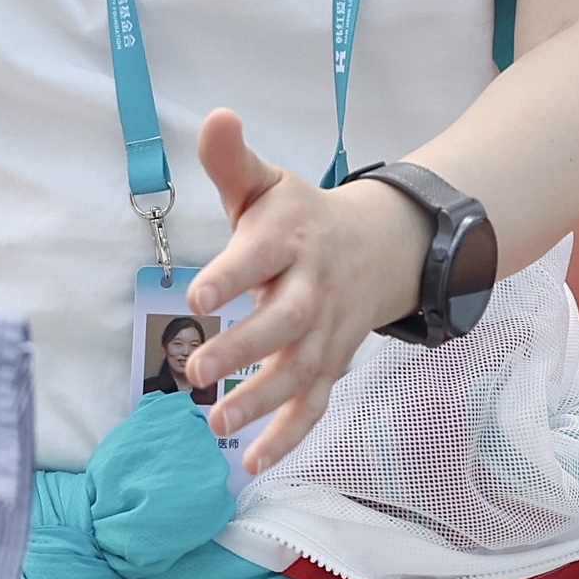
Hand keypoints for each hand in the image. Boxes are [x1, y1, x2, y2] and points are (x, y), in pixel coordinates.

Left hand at [182, 109, 425, 470]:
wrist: (382, 246)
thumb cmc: (300, 216)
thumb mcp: (268, 183)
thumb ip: (232, 159)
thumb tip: (216, 116)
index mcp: (290, 239)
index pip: (259, 256)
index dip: (230, 275)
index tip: (198, 296)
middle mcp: (311, 289)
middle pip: (283, 324)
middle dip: (243, 351)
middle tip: (196, 372)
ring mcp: (325, 333)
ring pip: (298, 372)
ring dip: (260, 402)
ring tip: (216, 425)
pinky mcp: (329, 363)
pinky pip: (313, 405)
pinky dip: (288, 435)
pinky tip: (253, 462)